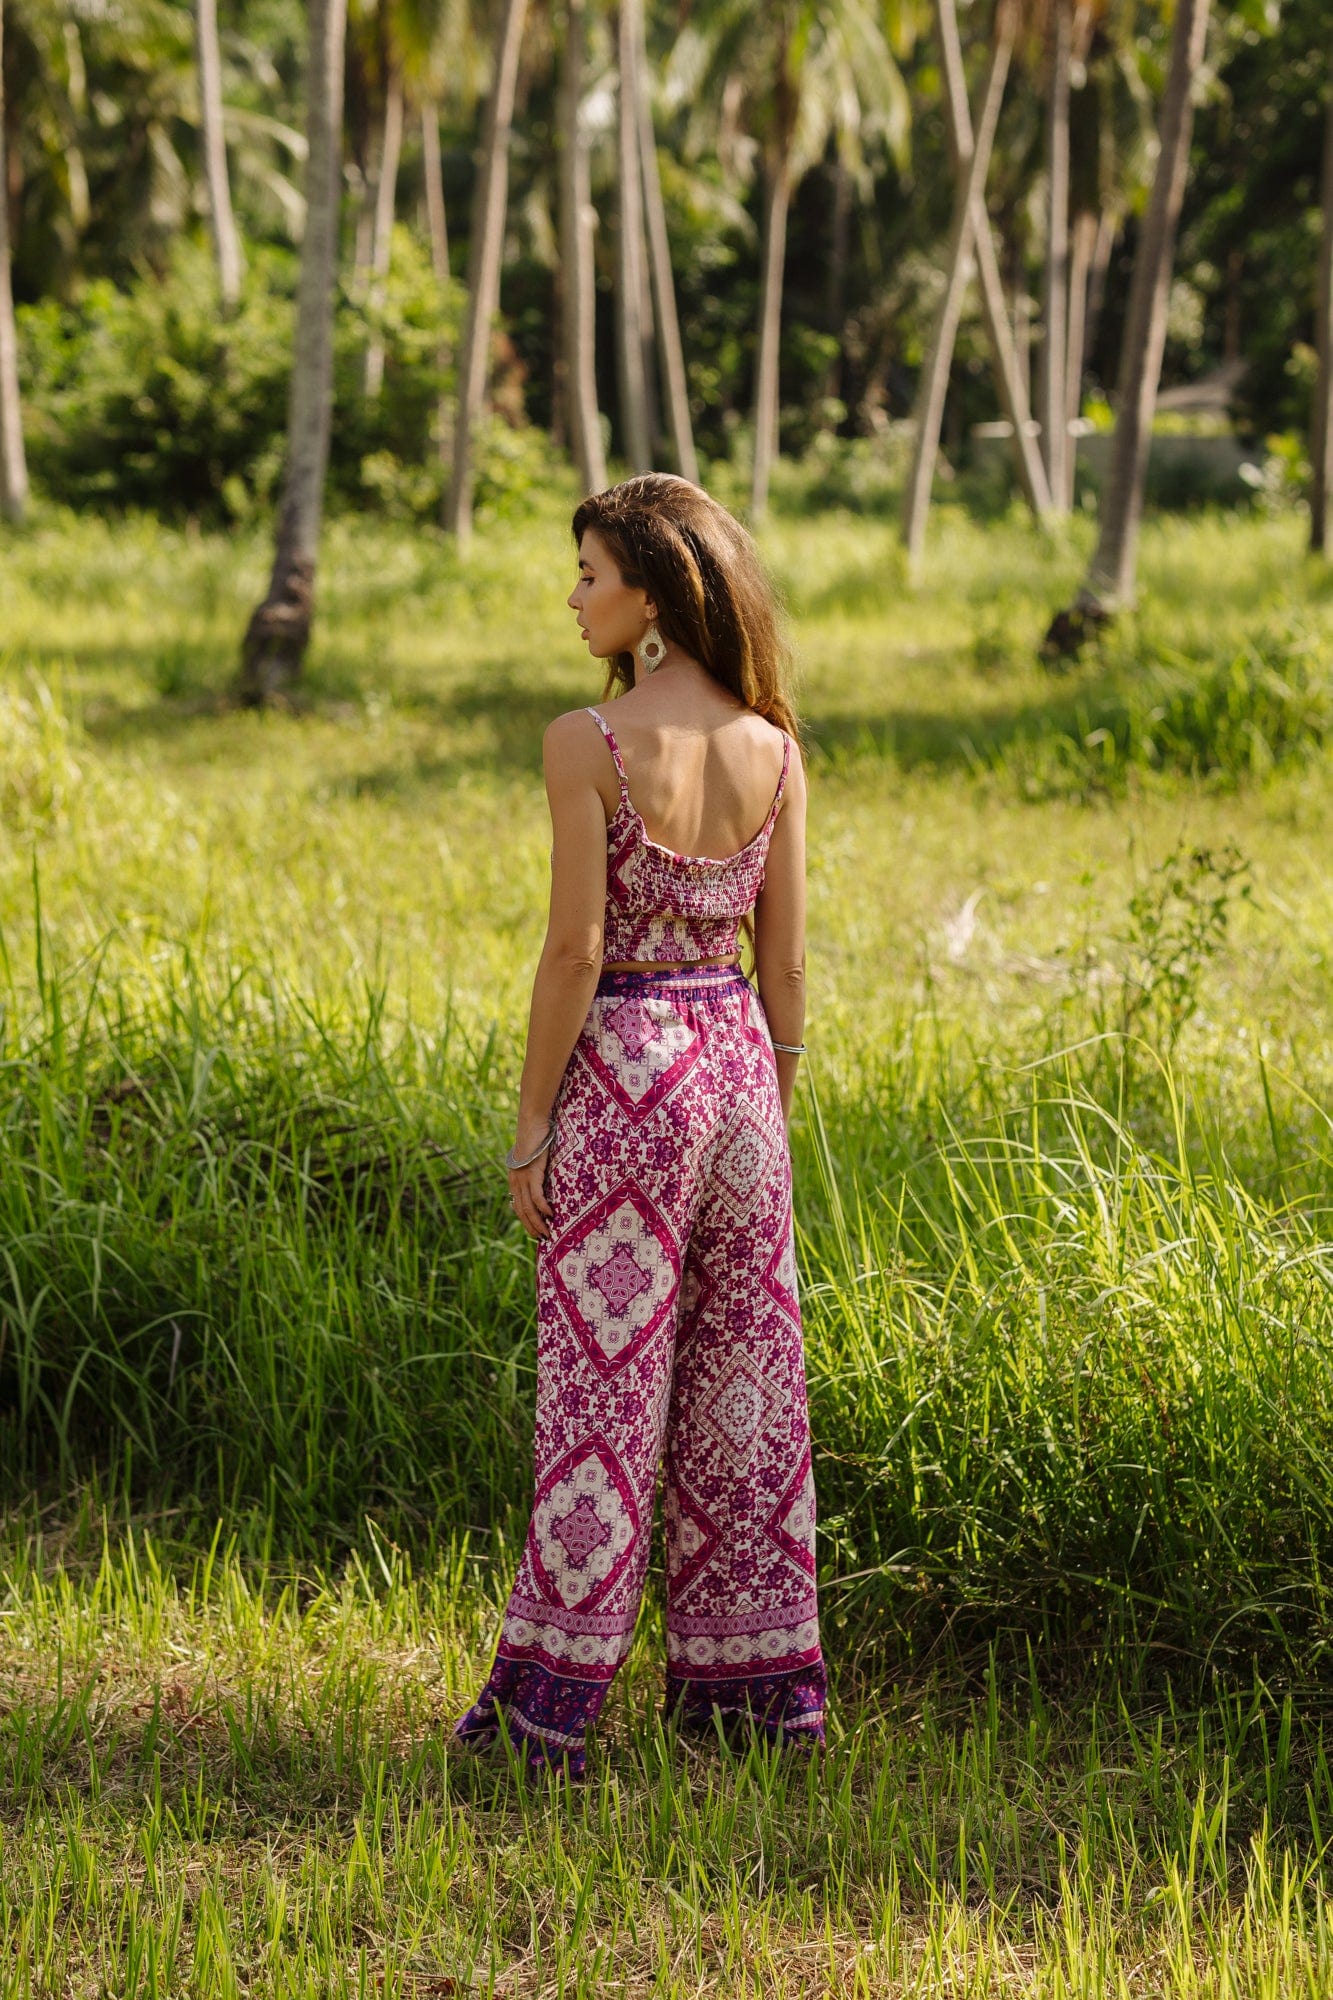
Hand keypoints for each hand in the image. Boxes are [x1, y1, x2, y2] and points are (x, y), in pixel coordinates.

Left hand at [508, 1116, 554, 1240]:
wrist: (532, 1123)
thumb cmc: (536, 1139)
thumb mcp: (533, 1159)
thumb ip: (535, 1172)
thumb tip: (545, 1181)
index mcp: (514, 1180)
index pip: (517, 1206)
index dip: (525, 1221)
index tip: (534, 1232)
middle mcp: (515, 1182)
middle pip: (521, 1211)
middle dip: (531, 1227)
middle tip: (542, 1239)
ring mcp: (522, 1178)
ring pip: (528, 1208)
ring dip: (538, 1223)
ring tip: (547, 1233)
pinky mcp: (532, 1173)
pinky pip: (536, 1196)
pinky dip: (543, 1208)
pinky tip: (550, 1215)